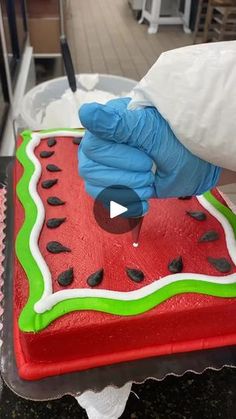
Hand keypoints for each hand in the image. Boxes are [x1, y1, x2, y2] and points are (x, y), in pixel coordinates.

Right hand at [78, 98, 220, 214]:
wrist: (193, 161)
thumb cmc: (174, 138)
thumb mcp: (150, 129)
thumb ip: (118, 124)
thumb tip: (86, 113)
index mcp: (104, 127)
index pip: (94, 148)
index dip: (119, 159)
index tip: (146, 158)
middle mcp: (98, 148)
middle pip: (91, 171)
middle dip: (127, 178)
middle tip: (149, 171)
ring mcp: (103, 169)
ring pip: (96, 189)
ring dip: (128, 192)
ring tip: (148, 184)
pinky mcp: (112, 188)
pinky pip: (105, 204)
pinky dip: (128, 206)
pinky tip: (144, 201)